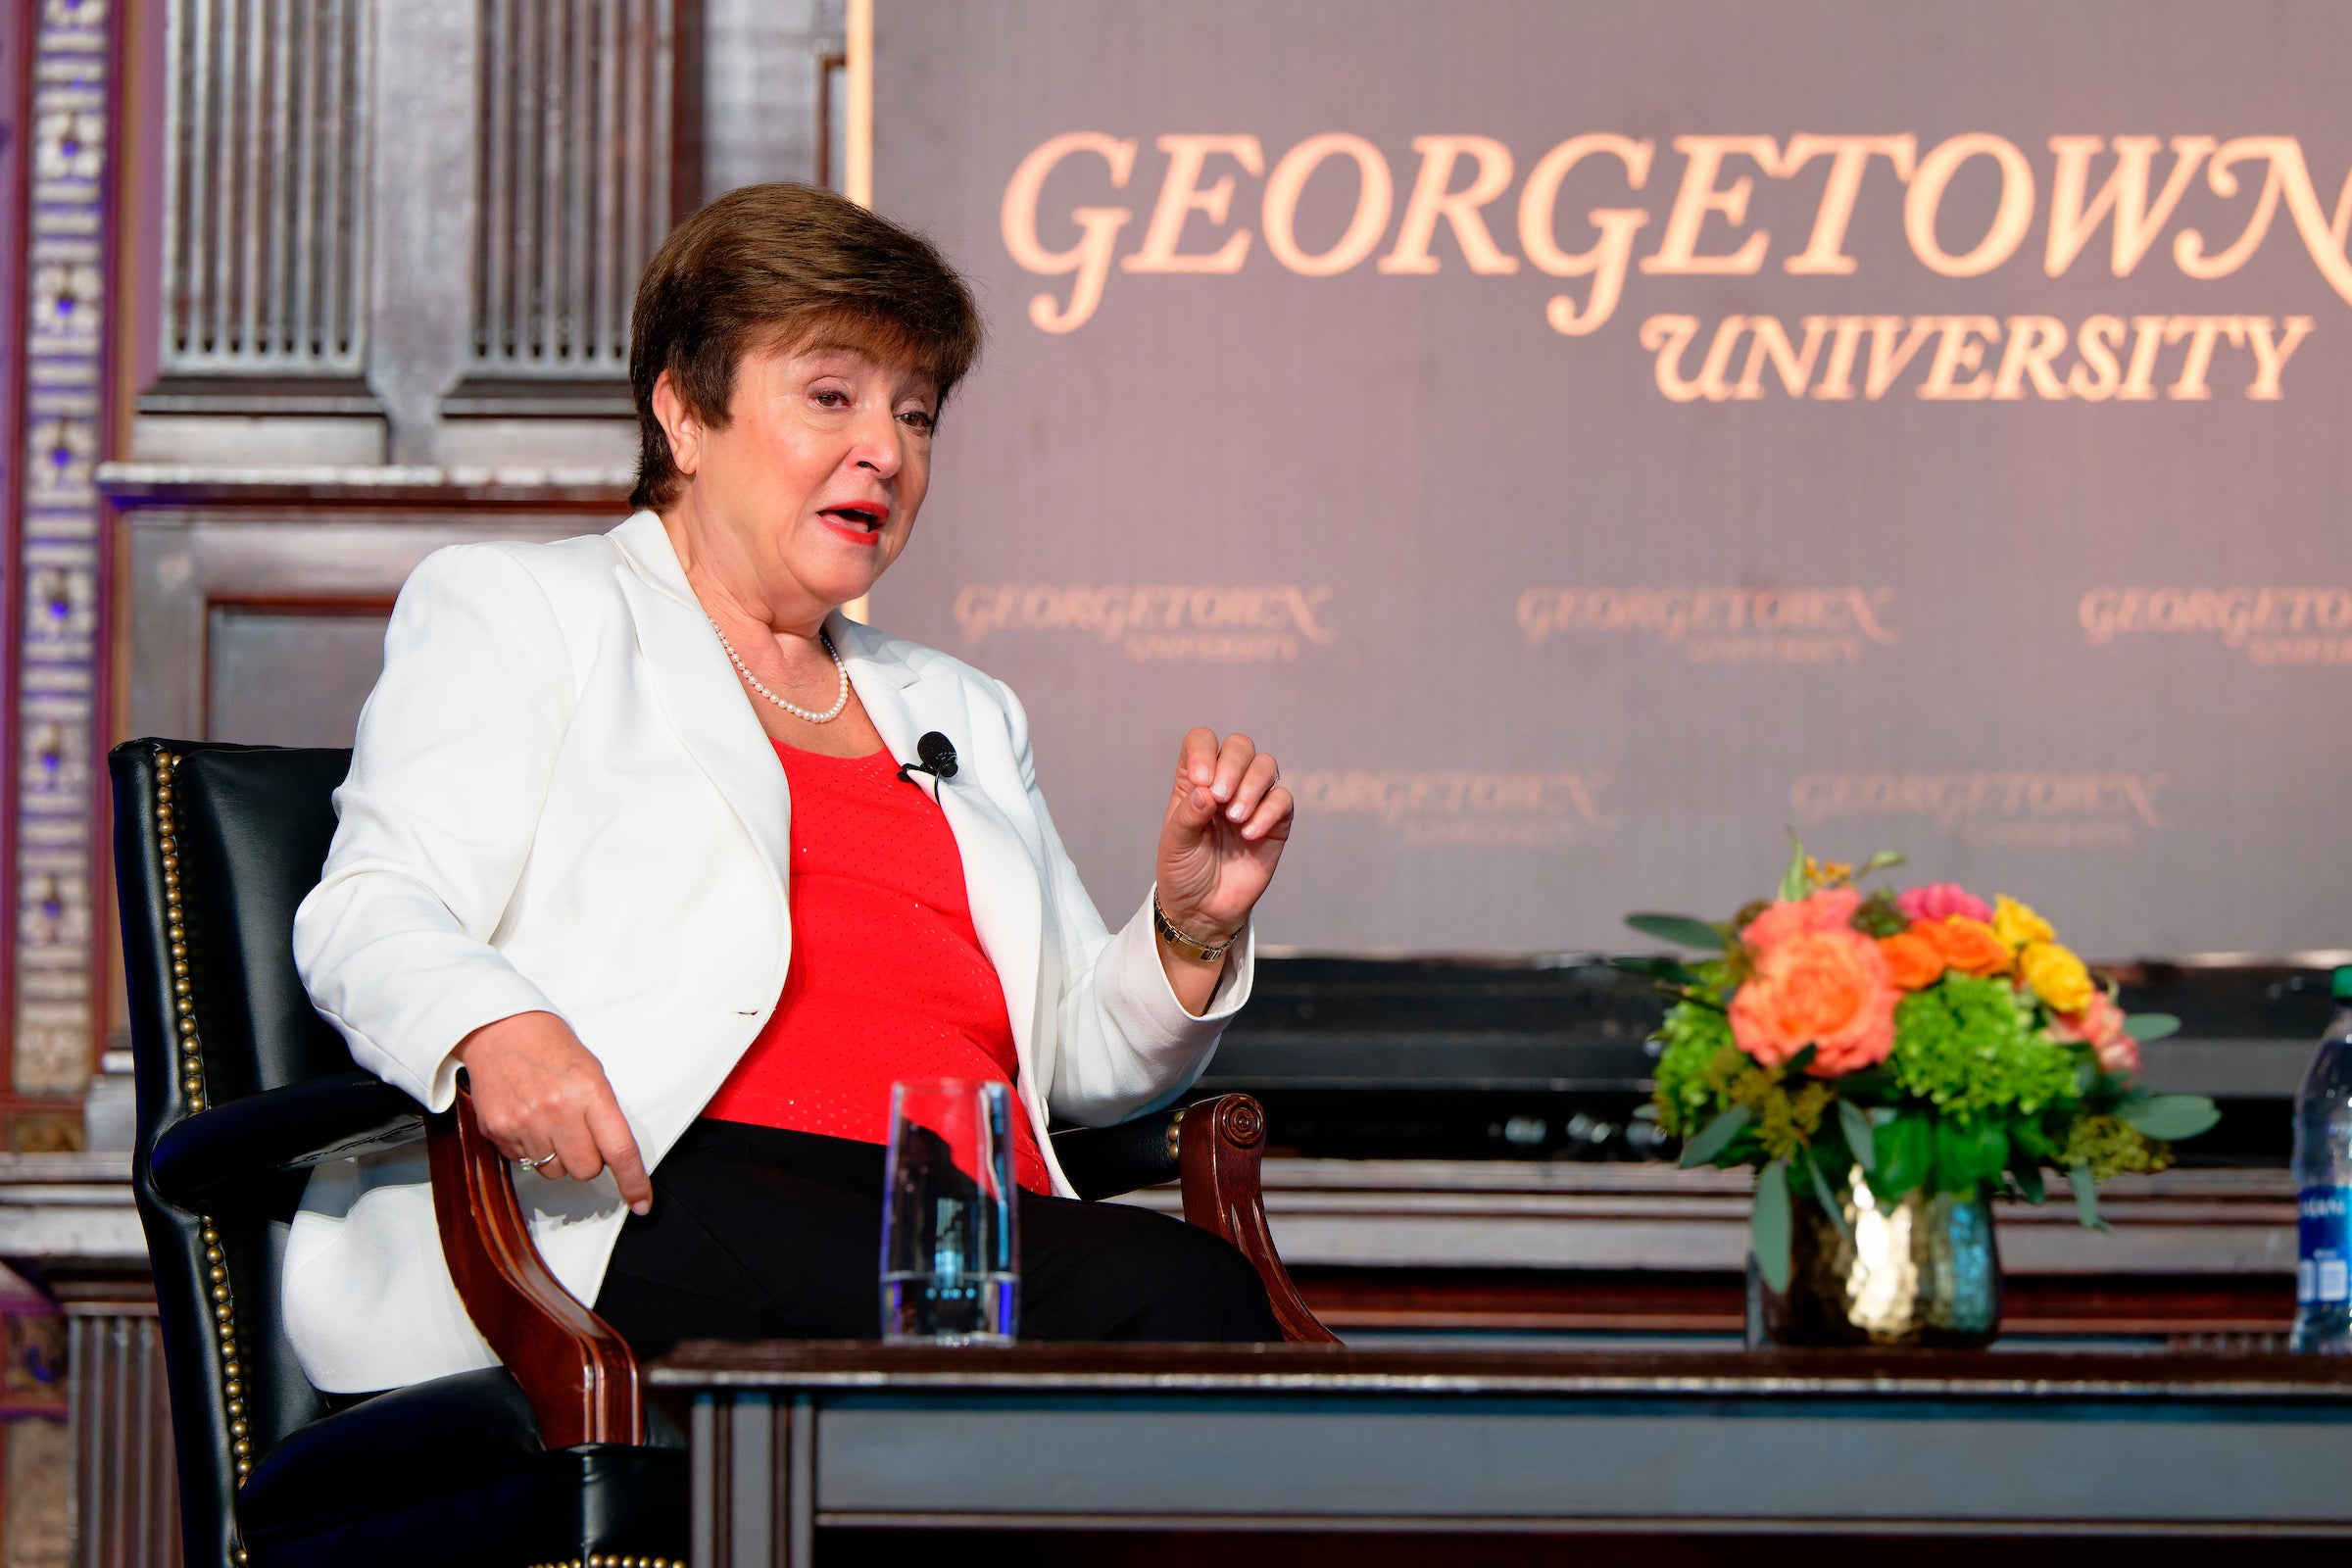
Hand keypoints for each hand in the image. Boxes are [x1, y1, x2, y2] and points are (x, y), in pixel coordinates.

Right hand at [453, 1012, 652, 1215]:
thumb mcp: (591, 1071)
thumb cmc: (549, 1046)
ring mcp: (524, 1124)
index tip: (642, 1202)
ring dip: (557, 1156)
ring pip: (554, 1171)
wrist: (499, 1030)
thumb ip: (603, 1113)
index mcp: (589, 1092)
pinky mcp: (498, 1132)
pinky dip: (530, 1150)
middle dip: (588, 1160)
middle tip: (580, 1133)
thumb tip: (614, 1153)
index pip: (619, 1150)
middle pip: (585, 1170)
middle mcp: (557, 1111)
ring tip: (549, 1121)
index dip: (634, 1182)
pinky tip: (527, 1119)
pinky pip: (524, 1163)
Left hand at [1156, 728, 1291, 947]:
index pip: (1202, 741)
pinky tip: (1250, 834)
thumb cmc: (1183, 872)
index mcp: (1195, 782)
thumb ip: (1188, 815)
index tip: (1200, 780)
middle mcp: (1226, 784)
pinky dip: (1268, 812)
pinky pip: (1283, 799)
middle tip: (1221, 798)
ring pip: (1265, 765)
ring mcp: (1253, 801)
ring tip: (1235, 818)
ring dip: (1252, 786)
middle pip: (1239, 745)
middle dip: (1232, 766)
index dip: (1203, 750)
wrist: (1204, 910)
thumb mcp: (1175, 844)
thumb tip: (1207, 790)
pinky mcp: (1276, 822)